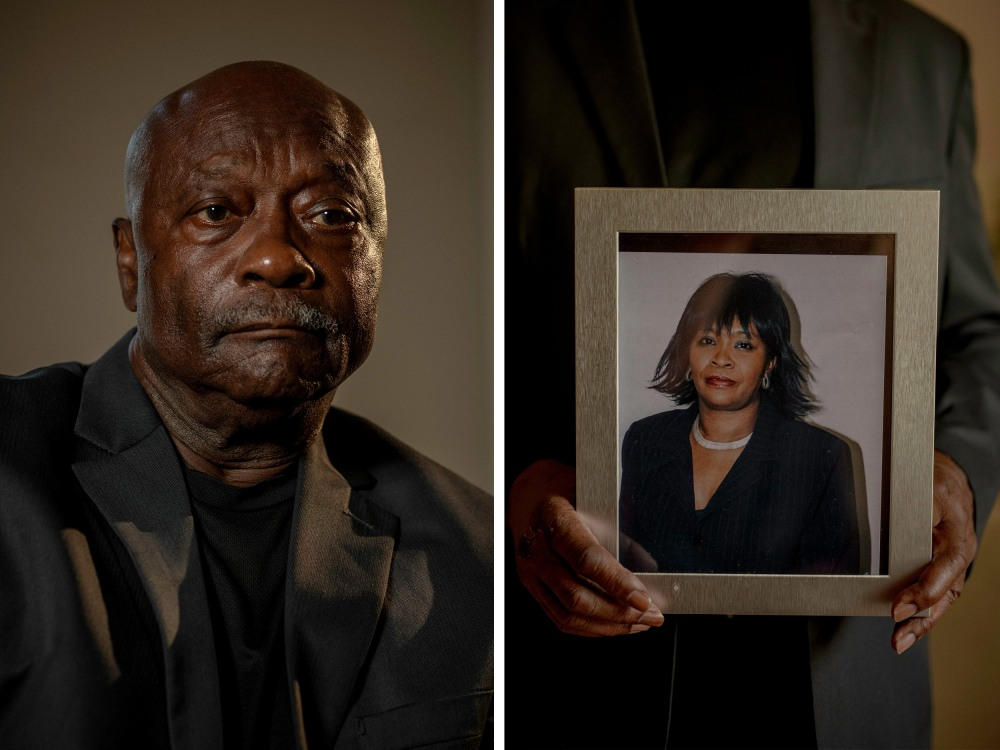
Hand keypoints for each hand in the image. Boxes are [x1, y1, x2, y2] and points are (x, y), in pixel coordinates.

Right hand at [509, 459, 664, 636]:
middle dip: (620, 613)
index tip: (643, 599)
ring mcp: (530, 572)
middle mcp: (536, 549)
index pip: (585, 558)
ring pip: (568, 614)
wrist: (530, 496)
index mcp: (553, 518)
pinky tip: (615, 624)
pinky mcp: (532, 588)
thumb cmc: (566, 491)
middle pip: (576, 596)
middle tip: (652, 614)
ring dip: (609, 625)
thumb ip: (618, 529)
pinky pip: (560, 618)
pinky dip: (592, 628)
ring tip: (640, 623)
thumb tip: (649, 567)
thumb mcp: (594, 496)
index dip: (616, 583)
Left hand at [890, 450, 976, 653]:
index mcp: (956, 531)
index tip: (898, 605)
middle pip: (946, 591)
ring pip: (943, 599)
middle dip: (921, 615)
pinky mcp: (944, 568)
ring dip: (921, 623)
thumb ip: (909, 506)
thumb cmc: (932, 478)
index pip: (945, 566)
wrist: (948, 475)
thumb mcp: (923, 485)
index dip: (924, 589)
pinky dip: (922, 615)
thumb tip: (878, 521)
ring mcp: (954, 562)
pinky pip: (937, 595)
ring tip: (899, 641)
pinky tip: (906, 631)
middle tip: (897, 631)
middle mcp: (959, 550)